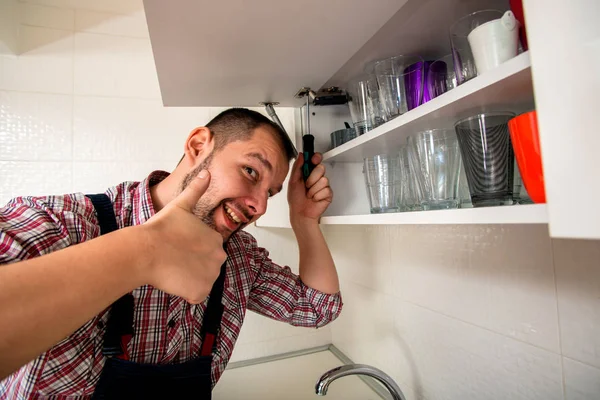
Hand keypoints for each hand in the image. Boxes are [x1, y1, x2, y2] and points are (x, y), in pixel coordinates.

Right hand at [140, 170, 226, 303]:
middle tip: (173, 259)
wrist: (146, 250)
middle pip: (206, 266)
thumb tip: (208, 172)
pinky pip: (195, 295)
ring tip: (172, 269)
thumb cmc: (161, 228)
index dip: (189, 250)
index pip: (206, 250)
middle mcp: (219, 257)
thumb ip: (197, 190)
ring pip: (200, 280)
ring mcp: (211, 276)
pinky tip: (173, 281)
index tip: (176, 247)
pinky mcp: (201, 292)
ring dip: (188, 278)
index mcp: (216, 239)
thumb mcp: (181, 205)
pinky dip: (185, 292)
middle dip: (191, 265)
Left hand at [287, 153, 332, 223]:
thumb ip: (297, 167)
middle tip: (306, 185)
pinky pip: (326, 190)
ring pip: (324, 180)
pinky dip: (317, 196)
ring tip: (309, 194)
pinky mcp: (328, 193)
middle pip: (321, 168)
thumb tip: (301, 155)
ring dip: (313, 189)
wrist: (300, 213)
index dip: (316, 158)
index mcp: (308, 173)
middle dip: (312, 178)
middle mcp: (317, 177)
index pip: (316, 160)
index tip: (313, 160)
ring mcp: (323, 185)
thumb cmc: (296, 199)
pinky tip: (314, 199)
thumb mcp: (293, 181)